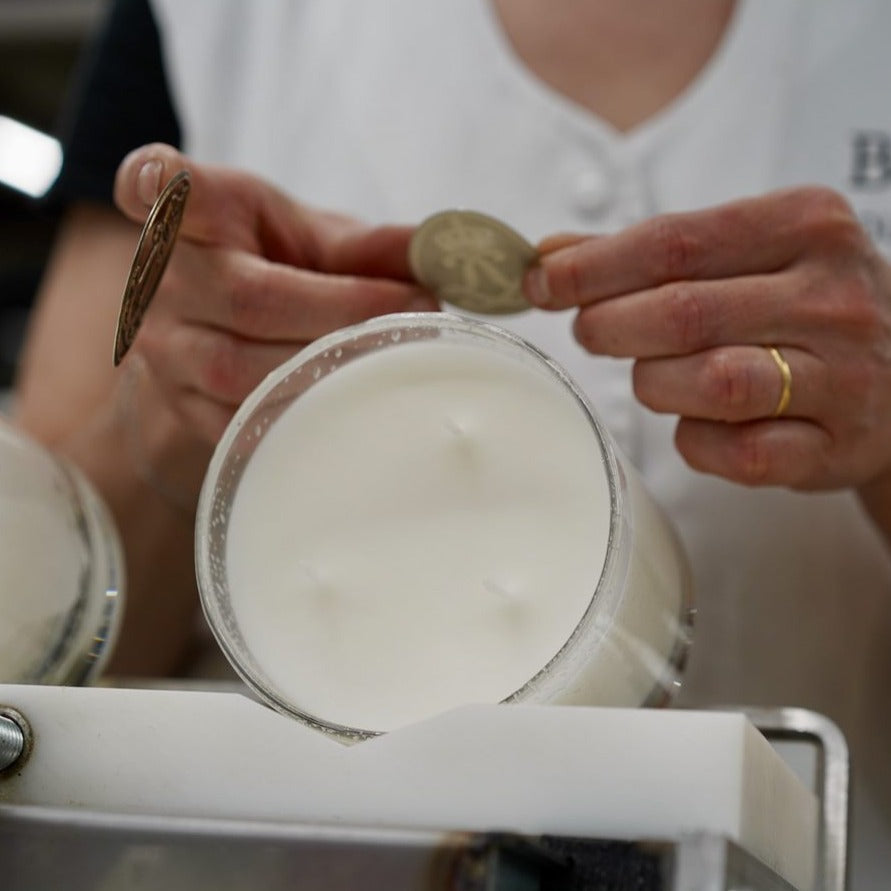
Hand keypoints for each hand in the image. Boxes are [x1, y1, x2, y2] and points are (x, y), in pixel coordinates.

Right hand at [114, 143, 437, 442]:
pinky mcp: (183, 406)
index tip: (162, 180)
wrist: (229, 324)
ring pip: (238, 371)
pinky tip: (352, 406)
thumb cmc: (281, 266)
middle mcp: (165, 283)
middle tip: (415, 311)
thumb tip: (441, 254)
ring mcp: (166, 350)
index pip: (165, 192)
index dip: (160, 186)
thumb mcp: (319, 238)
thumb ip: (374, 245)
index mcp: (197, 219)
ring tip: (393, 360)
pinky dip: (303, 416)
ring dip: (329, 370)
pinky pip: (238, 424)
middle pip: (246, 298)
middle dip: (341, 310)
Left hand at [524, 186, 890, 494]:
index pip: (673, 241)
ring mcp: (842, 377)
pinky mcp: (834, 447)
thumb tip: (551, 255)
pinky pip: (733, 453)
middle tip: (590, 331)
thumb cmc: (802, 307)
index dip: (591, 269)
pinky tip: (700, 422)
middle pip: (681, 313)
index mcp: (807, 225)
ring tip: (654, 374)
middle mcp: (833, 297)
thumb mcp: (746, 253)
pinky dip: (696, 441)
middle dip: (610, 326)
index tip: (540, 282)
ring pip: (707, 383)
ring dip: (654, 384)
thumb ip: (650, 252)